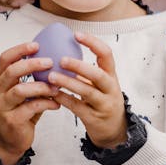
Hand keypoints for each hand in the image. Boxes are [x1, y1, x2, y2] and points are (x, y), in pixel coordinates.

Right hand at [0, 41, 60, 164]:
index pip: (5, 59)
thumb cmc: (22, 112)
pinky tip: (57, 103)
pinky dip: (46, 103)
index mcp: (1, 81)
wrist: (12, 140)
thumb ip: (35, 79)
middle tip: (50, 62)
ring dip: (41, 86)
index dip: (20, 50)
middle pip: (11, 71)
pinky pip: (31, 107)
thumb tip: (58, 61)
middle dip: (31, 64)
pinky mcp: (12, 120)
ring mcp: (3, 106)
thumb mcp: (26, 93)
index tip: (37, 44)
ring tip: (56, 86)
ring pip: (20, 90)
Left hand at [49, 32, 127, 149]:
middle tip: (61, 59)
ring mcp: (103, 104)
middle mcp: (110, 88)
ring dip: (68, 82)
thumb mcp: (100, 84)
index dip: (93, 43)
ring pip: (87, 91)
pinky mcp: (94, 118)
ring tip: (51, 76)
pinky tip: (52, 93)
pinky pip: (78, 107)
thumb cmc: (102, 100)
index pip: (106, 54)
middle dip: (80, 66)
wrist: (115, 129)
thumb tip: (62, 50)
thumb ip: (86, 71)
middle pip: (98, 74)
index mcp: (111, 75)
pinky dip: (64, 99)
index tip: (76, 35)